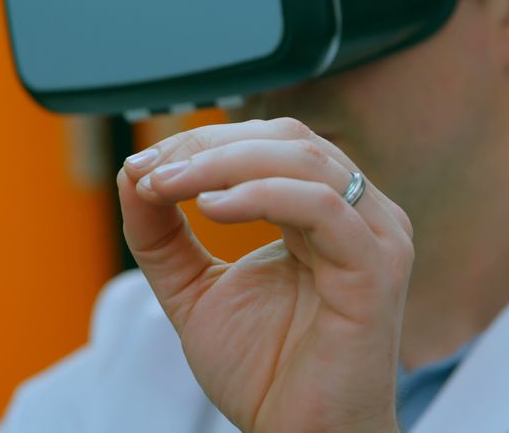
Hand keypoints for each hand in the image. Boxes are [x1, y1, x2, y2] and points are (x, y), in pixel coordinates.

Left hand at [119, 118, 413, 432]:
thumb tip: (132, 173)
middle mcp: (356, 215)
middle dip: (207, 145)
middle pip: (285, 139)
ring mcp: (373, 238)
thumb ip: (162, 235)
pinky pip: (321, 206)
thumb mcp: (193, 289)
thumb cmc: (261, 370)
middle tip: (150, 170)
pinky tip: (211, 207)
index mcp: (322, 211)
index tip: (140, 167)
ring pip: (302, 161)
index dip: (201, 142)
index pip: (266, 144)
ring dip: (222, 164)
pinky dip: (260, 195)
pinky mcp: (376, 270)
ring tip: (168, 185)